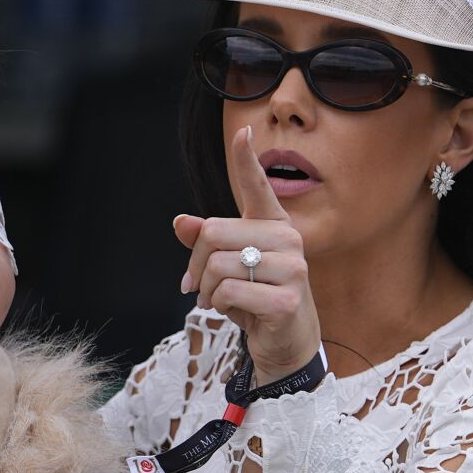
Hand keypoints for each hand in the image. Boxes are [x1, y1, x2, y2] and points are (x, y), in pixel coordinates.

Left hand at [174, 127, 323, 380]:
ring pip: (218, 264)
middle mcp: (287, 238)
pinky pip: (228, 291)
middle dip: (196, 266)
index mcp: (273, 224)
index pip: (257, 186)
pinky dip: (220, 305)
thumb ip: (205, 243)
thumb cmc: (255, 297)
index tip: (242, 130)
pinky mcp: (288, 298)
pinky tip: (237, 313)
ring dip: (206, 290)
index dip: (246, 159)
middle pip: (213, 233)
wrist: (285, 342)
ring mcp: (292, 268)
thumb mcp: (227, 266)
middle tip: (197, 287)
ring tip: (218, 300)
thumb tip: (180, 222)